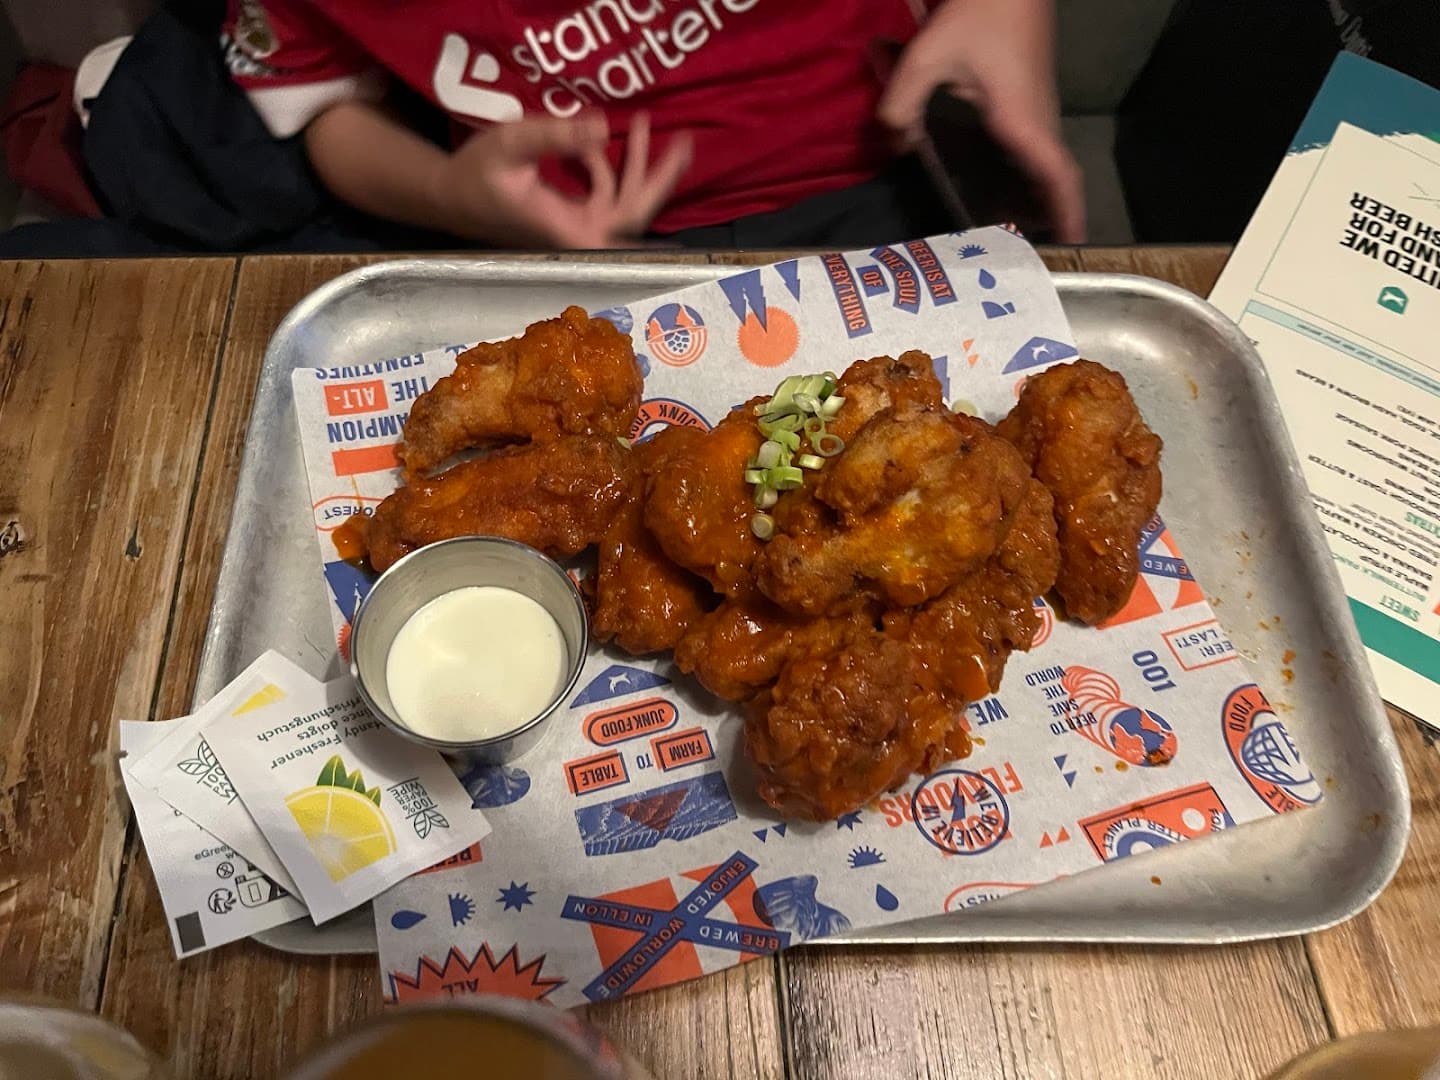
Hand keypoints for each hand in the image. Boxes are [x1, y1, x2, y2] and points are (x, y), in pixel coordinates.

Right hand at [433, 111, 692, 247]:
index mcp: (569, 228)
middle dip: (658, 173)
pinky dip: (608, 171)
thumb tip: (602, 126)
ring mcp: (577, 230)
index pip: (628, 217)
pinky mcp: (572, 221)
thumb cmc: (475, 175)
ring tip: (638, 122)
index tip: (679, 160)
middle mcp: (579, 236)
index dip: (657, 188)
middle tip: (682, 139)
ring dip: (632, 165)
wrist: (451, 198)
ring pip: (622, 203)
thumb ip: (556, 136)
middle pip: (636, 211)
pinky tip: (593, 144)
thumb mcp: (512, 145)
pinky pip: (605, 199)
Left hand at [878, 0, 1084, 242]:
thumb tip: (896, 143)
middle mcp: (1038, 118)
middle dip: (1048, 214)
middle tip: (1025, 248)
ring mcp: (1038, 107)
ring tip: (1013, 225)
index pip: (1056, 174)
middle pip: (1052, 178)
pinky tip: (1000, 181)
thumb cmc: (978, 12)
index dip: (1066, 211)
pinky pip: (1033, 145)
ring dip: (1038, 193)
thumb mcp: (927, 56)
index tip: (1071, 241)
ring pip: (1044, 162)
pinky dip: (1027, 170)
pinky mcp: (1029, 97)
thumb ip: (902, 104)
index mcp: (1021, 118)